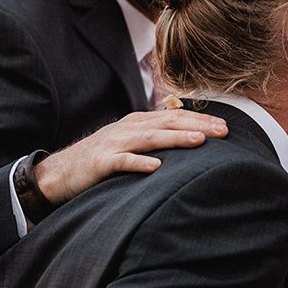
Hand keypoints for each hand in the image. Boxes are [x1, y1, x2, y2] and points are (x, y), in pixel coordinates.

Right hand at [34, 109, 227, 205]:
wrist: (60, 172)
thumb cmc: (103, 158)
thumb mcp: (131, 141)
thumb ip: (156, 136)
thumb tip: (190, 135)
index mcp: (139, 122)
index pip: (176, 116)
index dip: (201, 120)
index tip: (226, 127)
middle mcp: (129, 128)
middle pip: (168, 123)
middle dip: (198, 125)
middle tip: (223, 131)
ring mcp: (115, 144)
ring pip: (150, 139)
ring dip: (176, 139)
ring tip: (198, 141)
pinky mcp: (101, 163)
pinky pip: (122, 162)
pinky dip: (140, 163)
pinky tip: (157, 168)